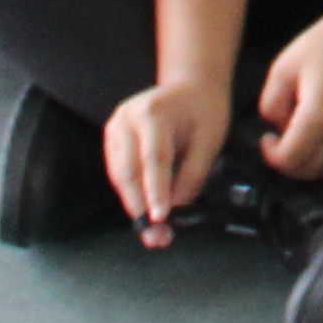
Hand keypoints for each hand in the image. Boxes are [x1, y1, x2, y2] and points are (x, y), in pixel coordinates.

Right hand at [106, 77, 230, 242]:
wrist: (191, 86)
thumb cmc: (204, 111)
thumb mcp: (210, 141)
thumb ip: (191, 175)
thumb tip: (174, 209)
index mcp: (153, 112)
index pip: (153, 158)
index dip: (156, 191)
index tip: (160, 218)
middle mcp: (126, 118)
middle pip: (128, 171)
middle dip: (140, 207)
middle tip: (156, 236)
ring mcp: (115, 127)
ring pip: (119, 176)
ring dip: (134, 206)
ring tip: (154, 232)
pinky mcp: (112, 138)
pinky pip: (118, 173)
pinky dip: (131, 195)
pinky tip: (145, 211)